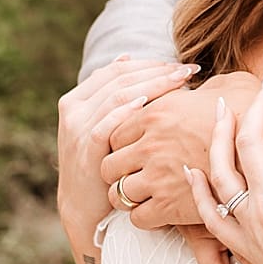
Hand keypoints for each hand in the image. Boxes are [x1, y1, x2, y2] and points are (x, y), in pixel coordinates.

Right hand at [55, 57, 196, 250]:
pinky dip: (127, 112)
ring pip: (117, 96)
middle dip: (157, 71)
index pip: (117, 70)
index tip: (179, 65)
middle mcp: (74, 109)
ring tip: (180, 81)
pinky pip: (106, 125)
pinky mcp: (85, 149)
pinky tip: (150, 105)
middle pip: (120, 78)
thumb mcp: (103, 125)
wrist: (84, 206)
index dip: (149, 64)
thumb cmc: (103, 162)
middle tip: (188, 70)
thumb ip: (112, 94)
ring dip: (152, 85)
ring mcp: (78, 129)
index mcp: (78, 98)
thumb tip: (127, 57)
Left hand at [104, 70, 261, 263]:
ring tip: (146, 196)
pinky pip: (138, 217)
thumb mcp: (224, 85)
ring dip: (129, 196)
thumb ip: (199, 86)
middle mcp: (149, 144)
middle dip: (118, 172)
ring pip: (118, 193)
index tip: (136, 149)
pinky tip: (160, 211)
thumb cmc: (255, 112)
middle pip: (108, 164)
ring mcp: (158, 175)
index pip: (113, 131)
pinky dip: (144, 217)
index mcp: (156, 112)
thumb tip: (198, 78)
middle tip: (135, 175)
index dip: (122, 143)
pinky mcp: (171, 205)